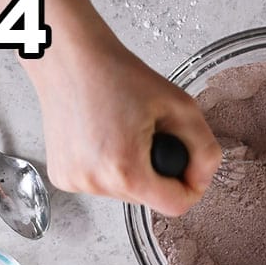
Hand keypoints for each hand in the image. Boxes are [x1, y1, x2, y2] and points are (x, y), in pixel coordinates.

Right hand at [31, 36, 222, 214]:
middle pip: (148, 198)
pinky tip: (99, 136)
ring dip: (130, 168)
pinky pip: (99, 183)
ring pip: (123, 191)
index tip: (186, 162)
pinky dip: (106, 165)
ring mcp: (74, 182)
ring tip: (120, 130)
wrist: (69, 58)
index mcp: (124, 170)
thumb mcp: (179, 105)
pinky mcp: (61, 176)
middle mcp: (94, 183)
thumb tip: (200, 179)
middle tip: (146, 132)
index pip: (175, 206)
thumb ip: (204, 150)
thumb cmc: (116, 73)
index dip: (190, 185)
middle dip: (155, 171)